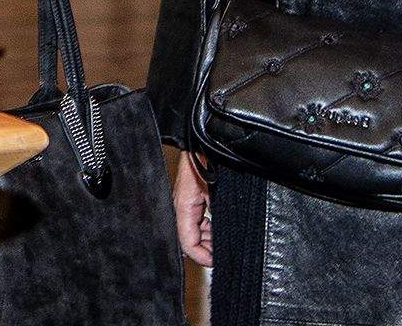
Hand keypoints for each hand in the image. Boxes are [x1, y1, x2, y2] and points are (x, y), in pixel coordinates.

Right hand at [173, 151, 213, 268]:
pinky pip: (196, 220)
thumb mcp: (215, 194)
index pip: (187, 243)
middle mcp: (180, 206)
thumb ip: (214, 221)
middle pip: (189, 240)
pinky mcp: (191, 198)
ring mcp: (185, 202)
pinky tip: (217, 224)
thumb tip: (219, 244)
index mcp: (183, 206)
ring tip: (220, 237)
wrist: (206, 141)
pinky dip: (207, 227)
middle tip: (220, 250)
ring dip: (207, 238)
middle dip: (206, 248)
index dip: (202, 257)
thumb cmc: (207, 159)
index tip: (216, 260)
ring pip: (193, 231)